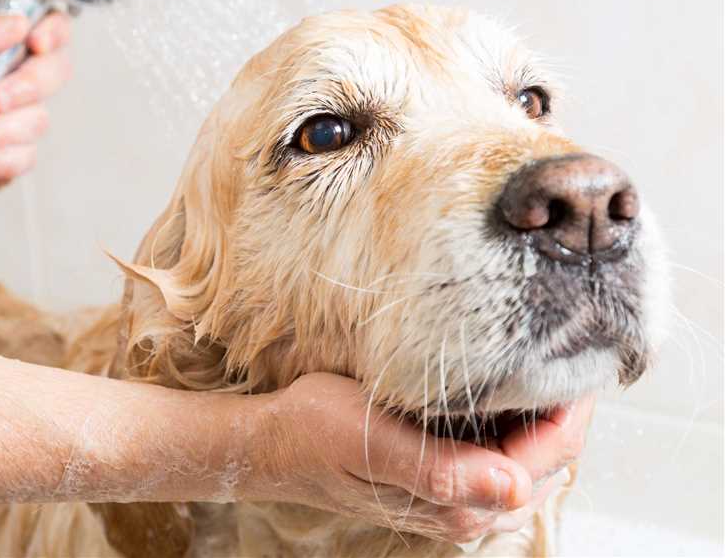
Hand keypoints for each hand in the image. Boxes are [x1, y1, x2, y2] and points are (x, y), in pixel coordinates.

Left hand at [0, 13, 71, 200]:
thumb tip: (19, 22)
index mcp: (4, 52)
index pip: (51, 31)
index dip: (54, 33)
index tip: (36, 43)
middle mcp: (20, 84)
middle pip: (56, 73)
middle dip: (26, 87)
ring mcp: (20, 122)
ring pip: (37, 121)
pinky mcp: (15, 158)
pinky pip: (24, 158)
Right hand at [241, 374, 591, 543]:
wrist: (273, 444)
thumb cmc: (315, 431)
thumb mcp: (372, 439)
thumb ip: (443, 469)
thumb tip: (515, 487)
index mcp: (457, 501)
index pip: (549, 454)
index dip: (573, 406)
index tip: (585, 355)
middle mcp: (465, 509)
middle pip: (550, 461)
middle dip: (565, 411)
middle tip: (572, 350)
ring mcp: (456, 499)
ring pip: (531, 461)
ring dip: (544, 419)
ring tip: (548, 365)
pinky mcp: (443, 483)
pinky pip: (504, 458)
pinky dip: (517, 426)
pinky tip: (507, 392)